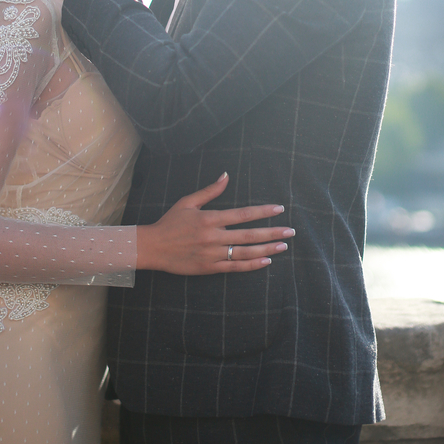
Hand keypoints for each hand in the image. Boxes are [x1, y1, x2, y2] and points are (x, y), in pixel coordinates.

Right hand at [136, 172, 293, 274]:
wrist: (153, 247)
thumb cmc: (170, 222)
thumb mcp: (188, 202)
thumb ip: (209, 190)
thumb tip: (226, 175)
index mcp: (210, 219)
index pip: (242, 214)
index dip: (262, 212)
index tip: (279, 209)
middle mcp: (214, 237)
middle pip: (249, 235)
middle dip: (272, 233)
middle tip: (291, 232)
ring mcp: (212, 254)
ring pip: (245, 253)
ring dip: (266, 249)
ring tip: (283, 246)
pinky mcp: (209, 268)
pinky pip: (235, 267)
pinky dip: (251, 265)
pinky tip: (266, 261)